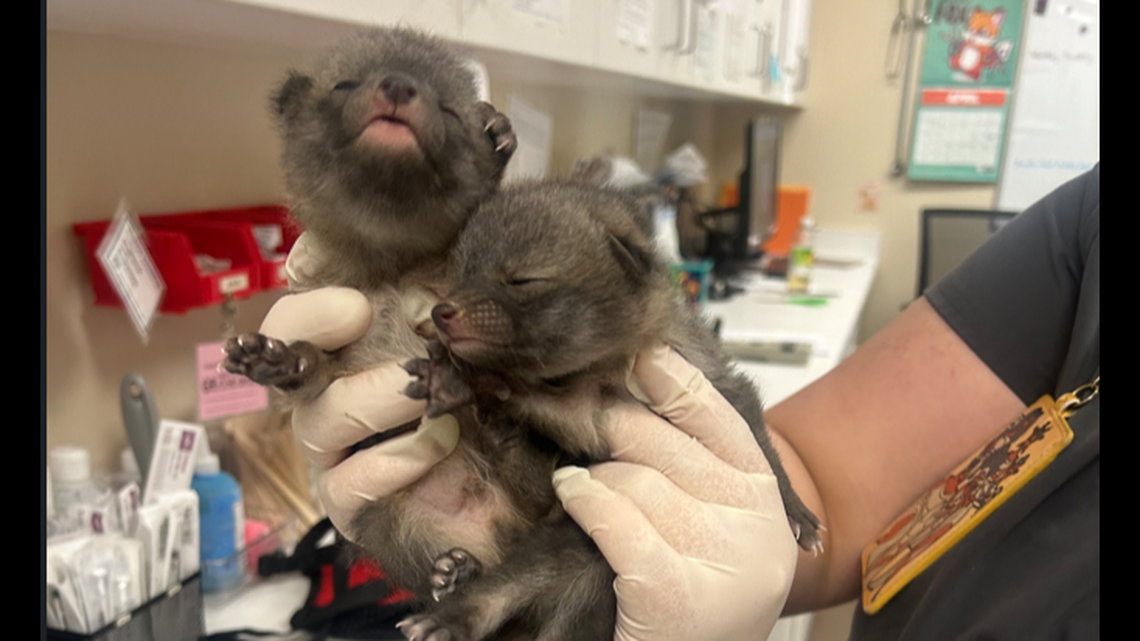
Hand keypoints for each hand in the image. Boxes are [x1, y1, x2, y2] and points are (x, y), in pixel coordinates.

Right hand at [260, 233, 459, 539]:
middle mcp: (325, 398)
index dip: (310, 314)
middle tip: (413, 358)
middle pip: (291, 368)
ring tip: (439, 398)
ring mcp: (332, 454)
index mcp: (345, 350)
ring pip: (322, 420)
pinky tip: (442, 443)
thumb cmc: (486, 393)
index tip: (358, 308)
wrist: (518, 480)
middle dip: (342, 352)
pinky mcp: (350, 505)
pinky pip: (348, 483)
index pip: (291, 325)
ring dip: (383, 402)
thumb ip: (441, 291)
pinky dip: (398, 459)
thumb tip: (420, 265)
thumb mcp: (469, 333)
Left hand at [552, 345, 798, 640]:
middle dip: (607, 423)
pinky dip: (584, 502)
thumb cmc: (692, 601)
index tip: (636, 356)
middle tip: (570, 408)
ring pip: (630, 479)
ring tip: (578, 485)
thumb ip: (693, 472)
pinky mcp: (676, 593)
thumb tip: (640, 385)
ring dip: (592, 478)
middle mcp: (751, 525)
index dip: (671, 379)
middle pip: (660, 441)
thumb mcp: (714, 529)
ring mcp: (718, 559)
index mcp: (762, 500)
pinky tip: (571, 494)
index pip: (717, 416)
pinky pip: (614, 518)